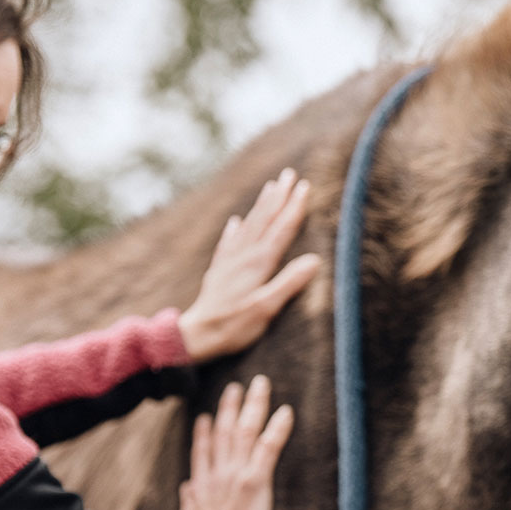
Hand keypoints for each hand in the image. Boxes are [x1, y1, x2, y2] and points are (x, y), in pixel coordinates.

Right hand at [177, 375, 294, 509]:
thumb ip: (188, 502)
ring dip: (254, 405)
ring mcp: (235, 474)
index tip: (206, 417)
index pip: (202, 452)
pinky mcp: (254, 481)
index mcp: (201, 486)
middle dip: (230, 407)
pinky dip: (278, 427)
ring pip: (245, 431)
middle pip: (224, 432)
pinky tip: (286, 411)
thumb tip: (186, 487)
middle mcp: (217, 473)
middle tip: (236, 388)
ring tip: (260, 385)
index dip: (205, 433)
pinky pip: (268, 446)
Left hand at [178, 169, 320, 361]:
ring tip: (269, 187)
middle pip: (265, 219)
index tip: (305, 187)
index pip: (281, 229)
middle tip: (290, 174)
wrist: (196, 334)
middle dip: (279, 196)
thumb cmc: (234, 326)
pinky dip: (234, 230)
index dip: (294, 207)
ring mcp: (230, 262)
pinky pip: (228, 242)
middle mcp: (244, 256)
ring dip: (261, 206)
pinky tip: (235, 222)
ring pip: (248, 225)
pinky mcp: (219, 271)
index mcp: (258, 263)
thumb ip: (289, 282)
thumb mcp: (267, 308)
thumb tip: (314, 261)